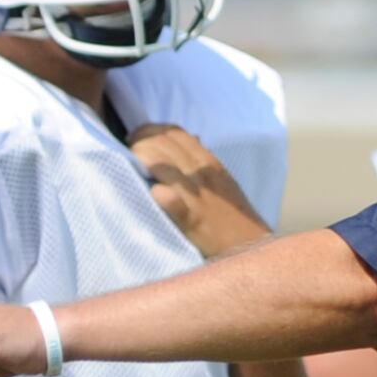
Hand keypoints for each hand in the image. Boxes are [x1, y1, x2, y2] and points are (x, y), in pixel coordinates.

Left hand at [129, 124, 269, 257]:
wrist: (249, 246)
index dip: (151, 130)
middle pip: (163, 144)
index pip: (175, 133)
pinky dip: (157, 192)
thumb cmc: (234, 216)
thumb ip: (205, 162)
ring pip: (161, 163)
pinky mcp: (190, 219)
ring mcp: (196, 195)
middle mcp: (201, 173)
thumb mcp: (223, 182)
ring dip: (140, 159)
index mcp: (209, 163)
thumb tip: (193, 138)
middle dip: (139, 142)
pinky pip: (169, 199)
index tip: (138, 138)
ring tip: (130, 166)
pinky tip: (149, 192)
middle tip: (127, 150)